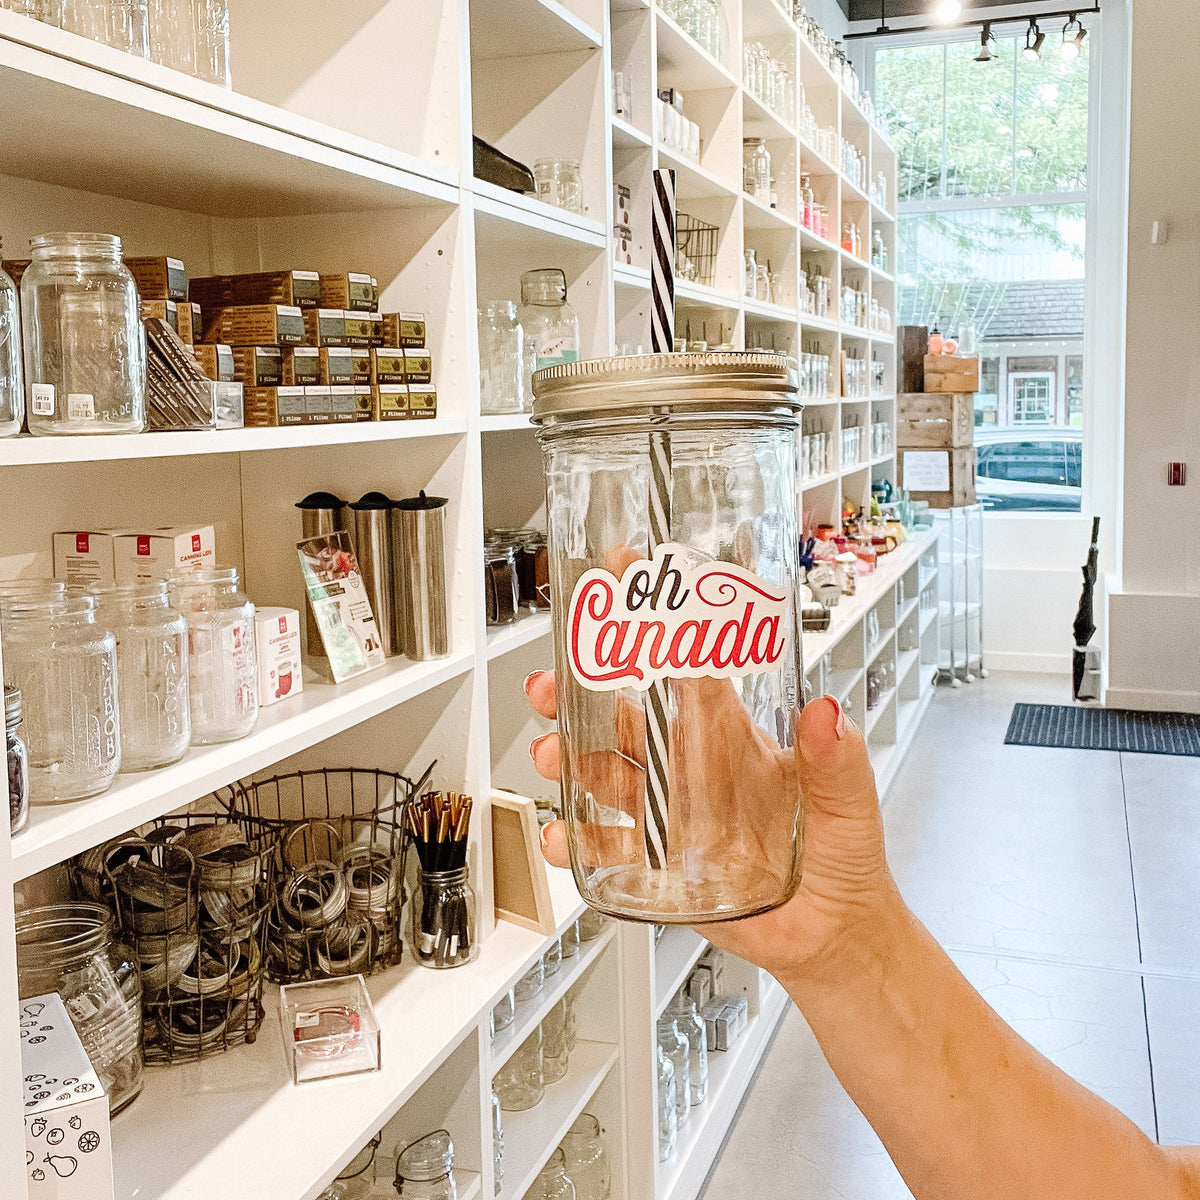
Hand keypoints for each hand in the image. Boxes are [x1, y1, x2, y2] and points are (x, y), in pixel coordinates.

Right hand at [526, 671, 902, 989]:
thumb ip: (837, 759)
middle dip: (582, 700)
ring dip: (572, 763)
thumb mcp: (848, 802)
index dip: (650, 643)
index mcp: (734, 742)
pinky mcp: (659, 868)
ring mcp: (672, 819)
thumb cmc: (843, 859)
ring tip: (552, 756)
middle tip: (551, 688)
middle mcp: (695, 774)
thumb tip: (826, 712)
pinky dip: (578, 843)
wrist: (833, 936)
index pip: (686, 678)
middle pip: (626, 723)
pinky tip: (562, 838)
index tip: (618, 615)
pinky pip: (608, 851)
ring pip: (606, 778)